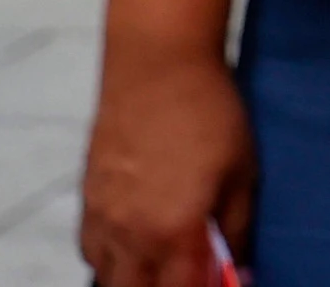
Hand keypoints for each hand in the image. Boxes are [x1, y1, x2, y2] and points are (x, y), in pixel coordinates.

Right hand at [77, 43, 254, 286]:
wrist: (157, 65)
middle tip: (189, 272)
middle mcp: (129, 233)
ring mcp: (101, 217)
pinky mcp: (86, 198)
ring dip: (135, 279)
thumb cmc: (210, 114)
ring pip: (107, 276)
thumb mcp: (242, 173)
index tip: (216, 282)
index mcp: (172, 231)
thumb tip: (241, 272)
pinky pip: (92, 250)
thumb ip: (237, 230)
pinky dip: (111, 259)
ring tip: (163, 262)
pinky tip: (136, 243)